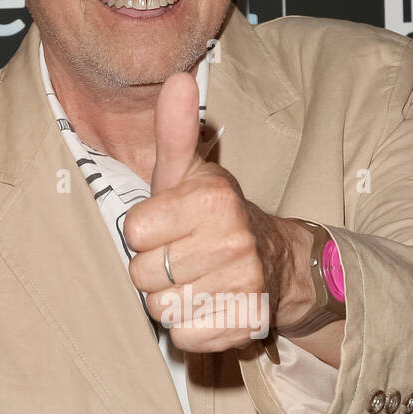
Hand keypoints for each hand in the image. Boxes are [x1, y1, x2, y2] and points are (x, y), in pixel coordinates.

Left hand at [123, 73, 313, 350]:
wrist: (278, 261)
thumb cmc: (216, 216)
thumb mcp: (192, 173)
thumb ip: (175, 131)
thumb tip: (177, 77)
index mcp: (211, 201)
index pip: (134, 232)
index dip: (145, 233)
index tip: (169, 228)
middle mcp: (231, 242)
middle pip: (142, 276)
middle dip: (155, 270)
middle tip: (183, 258)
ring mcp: (242, 285)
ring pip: (161, 309)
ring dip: (171, 300)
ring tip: (195, 281)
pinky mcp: (245, 323)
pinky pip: (184, 336)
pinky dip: (190, 327)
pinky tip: (209, 305)